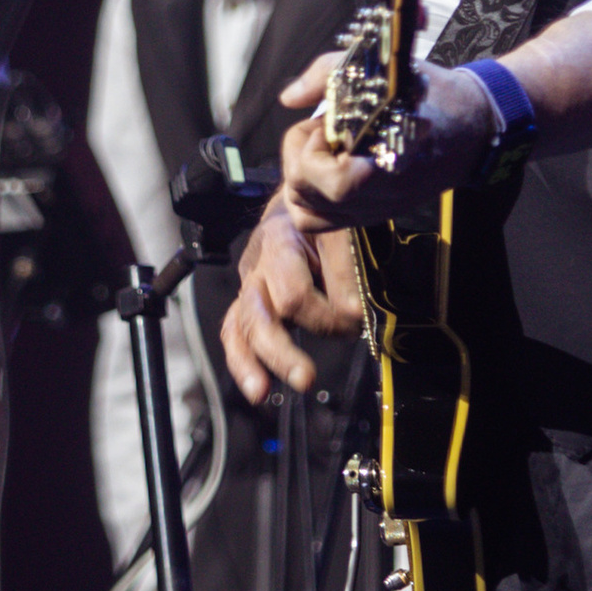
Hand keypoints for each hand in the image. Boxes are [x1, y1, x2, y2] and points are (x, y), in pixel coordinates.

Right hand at [220, 203, 364, 403]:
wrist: (302, 198)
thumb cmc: (327, 217)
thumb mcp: (344, 229)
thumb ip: (347, 270)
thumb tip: (352, 315)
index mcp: (282, 239)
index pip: (295, 292)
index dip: (327, 314)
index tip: (356, 320)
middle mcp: (259, 263)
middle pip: (260, 313)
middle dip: (281, 350)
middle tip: (307, 378)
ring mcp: (251, 284)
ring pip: (242, 325)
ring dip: (258, 360)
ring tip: (262, 392)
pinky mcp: (249, 302)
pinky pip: (235, 333)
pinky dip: (244, 361)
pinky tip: (257, 388)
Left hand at [271, 53, 498, 234]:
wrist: (473, 128)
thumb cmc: (431, 96)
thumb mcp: (383, 70)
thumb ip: (327, 76)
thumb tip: (289, 97)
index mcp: (379, 167)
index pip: (320, 177)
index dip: (312, 145)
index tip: (330, 122)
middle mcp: (372, 198)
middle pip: (301, 193)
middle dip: (300, 156)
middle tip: (325, 131)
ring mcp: (371, 212)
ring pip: (306, 213)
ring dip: (303, 178)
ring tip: (326, 152)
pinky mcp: (372, 215)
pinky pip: (325, 221)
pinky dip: (314, 197)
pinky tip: (330, 167)